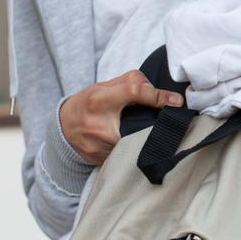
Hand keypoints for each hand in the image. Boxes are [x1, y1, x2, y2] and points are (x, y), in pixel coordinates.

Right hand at [59, 69, 183, 164]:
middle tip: (171, 124)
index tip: (177, 101)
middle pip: (139, 125)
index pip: (134, 92)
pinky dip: (134, 150)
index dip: (158, 96)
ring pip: (134, 143)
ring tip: (156, 135)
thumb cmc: (88, 102)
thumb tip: (157, 88)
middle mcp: (98, 123)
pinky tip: (139, 145)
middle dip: (155, 126)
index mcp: (100, 99)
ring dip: (146, 139)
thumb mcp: (104, 86)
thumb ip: (130, 81)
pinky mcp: (100, 160)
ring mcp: (99, 145)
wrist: (63, 127)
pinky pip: (125, 155)